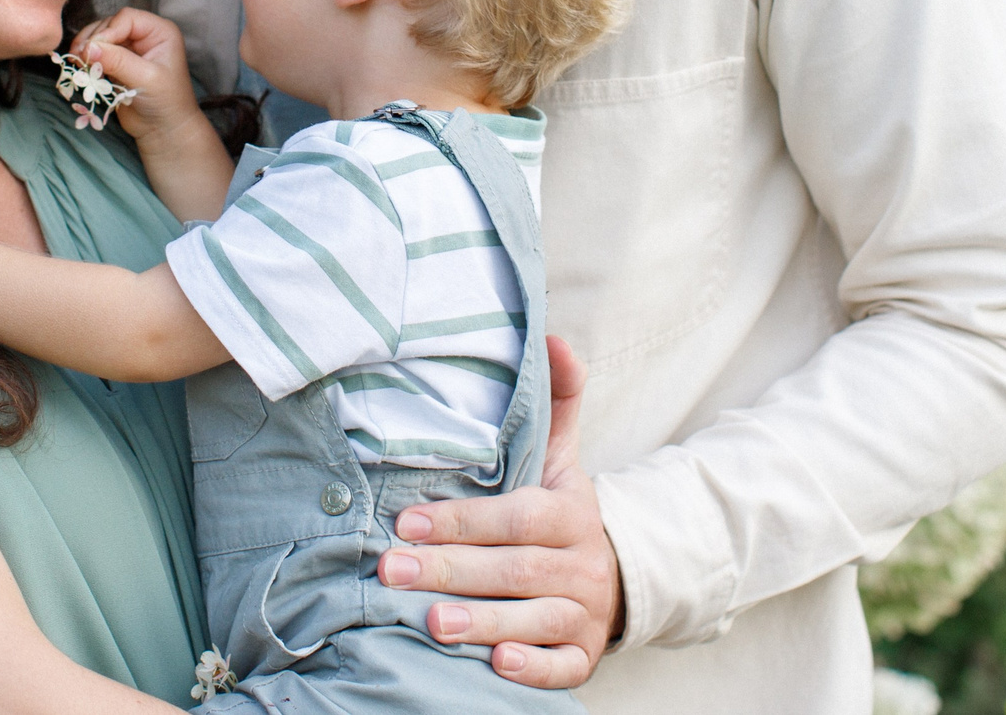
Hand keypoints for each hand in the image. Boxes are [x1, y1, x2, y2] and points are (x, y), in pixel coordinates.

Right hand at [69, 9, 209, 153]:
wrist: (163, 130)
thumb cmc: (165, 102)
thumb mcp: (145, 79)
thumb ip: (118, 61)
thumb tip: (89, 48)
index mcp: (160, 31)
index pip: (127, 18)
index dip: (107, 31)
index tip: (91, 50)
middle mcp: (144, 35)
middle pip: (110, 24)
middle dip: (93, 39)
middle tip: (79, 58)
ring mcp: (130, 48)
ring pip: (100, 36)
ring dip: (86, 47)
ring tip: (77, 62)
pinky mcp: (117, 62)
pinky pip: (97, 52)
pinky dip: (87, 58)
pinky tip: (81, 67)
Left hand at [377, 336, 621, 689]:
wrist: (614, 579)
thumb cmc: (558, 515)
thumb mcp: (561, 459)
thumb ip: (556, 402)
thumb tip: (555, 337)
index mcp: (571, 513)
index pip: (517, 515)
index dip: (463, 519)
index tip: (406, 520)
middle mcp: (582, 563)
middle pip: (515, 568)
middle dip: (451, 570)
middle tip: (391, 571)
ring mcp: (585, 614)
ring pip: (535, 619)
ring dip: (483, 620)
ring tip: (430, 622)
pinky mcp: (583, 657)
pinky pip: (562, 668)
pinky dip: (532, 669)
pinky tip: (495, 662)